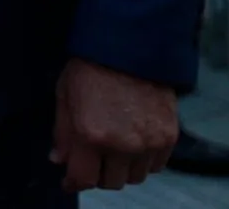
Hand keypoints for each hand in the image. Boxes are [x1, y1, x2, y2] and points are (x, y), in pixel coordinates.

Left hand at [50, 57, 177, 191]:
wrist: (130, 46)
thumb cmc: (91, 67)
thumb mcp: (65, 96)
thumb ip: (62, 133)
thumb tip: (59, 160)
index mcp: (91, 134)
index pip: (84, 180)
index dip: (74, 182)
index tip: (70, 180)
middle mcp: (122, 144)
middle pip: (111, 182)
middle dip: (97, 173)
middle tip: (92, 159)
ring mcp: (149, 142)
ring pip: (135, 177)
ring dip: (122, 169)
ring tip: (113, 149)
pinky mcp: (169, 136)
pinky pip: (157, 165)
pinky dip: (144, 161)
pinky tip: (133, 144)